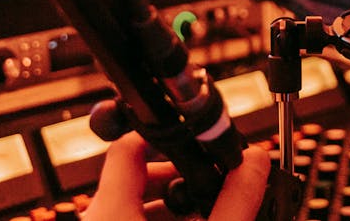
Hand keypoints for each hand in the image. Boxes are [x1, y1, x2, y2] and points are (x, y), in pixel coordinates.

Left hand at [81, 133, 270, 220]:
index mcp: (109, 212)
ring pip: (128, 206)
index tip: (193, 143)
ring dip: (167, 206)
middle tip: (206, 189)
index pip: (128, 147)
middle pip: (132, 177)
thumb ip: (233, 201)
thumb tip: (254, 163)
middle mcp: (95, 220)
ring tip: (201, 215)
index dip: (164, 137)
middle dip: (175, 178)